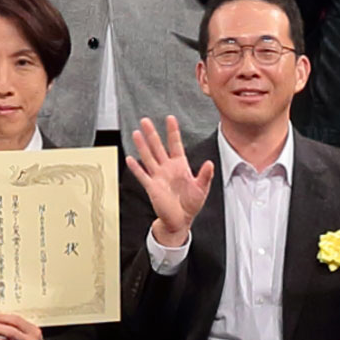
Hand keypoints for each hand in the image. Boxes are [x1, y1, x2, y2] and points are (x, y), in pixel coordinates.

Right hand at [127, 113, 209, 241]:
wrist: (180, 220)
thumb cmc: (191, 204)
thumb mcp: (201, 189)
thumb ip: (205, 175)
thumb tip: (209, 164)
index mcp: (180, 166)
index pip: (175, 144)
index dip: (173, 132)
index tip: (170, 119)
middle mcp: (167, 168)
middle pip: (158, 147)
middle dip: (152, 134)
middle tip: (146, 121)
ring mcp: (158, 176)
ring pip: (148, 157)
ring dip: (142, 146)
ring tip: (137, 133)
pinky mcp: (152, 187)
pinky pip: (142, 175)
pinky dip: (136, 168)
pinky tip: (130, 159)